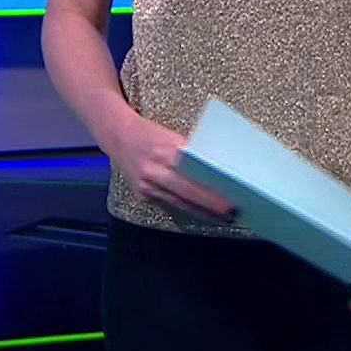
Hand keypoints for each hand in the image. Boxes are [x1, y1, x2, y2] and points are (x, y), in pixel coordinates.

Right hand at [101, 115, 234, 222]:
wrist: (117, 136)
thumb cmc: (150, 133)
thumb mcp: (171, 137)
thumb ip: (190, 153)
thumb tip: (217, 170)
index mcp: (165, 152)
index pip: (193, 175)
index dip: (212, 190)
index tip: (232, 198)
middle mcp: (154, 171)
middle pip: (188, 193)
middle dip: (211, 205)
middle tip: (233, 213)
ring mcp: (146, 185)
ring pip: (179, 203)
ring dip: (202, 211)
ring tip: (223, 217)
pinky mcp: (141, 194)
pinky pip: (168, 203)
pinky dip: (186, 208)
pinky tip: (202, 212)